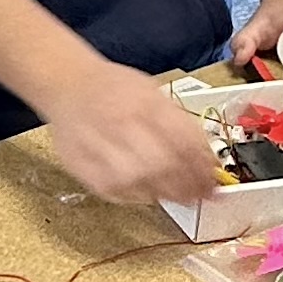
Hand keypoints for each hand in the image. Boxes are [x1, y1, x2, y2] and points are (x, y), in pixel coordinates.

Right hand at [41, 58, 223, 206]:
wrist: (67, 83)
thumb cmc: (114, 89)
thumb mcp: (152, 92)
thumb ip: (179, 123)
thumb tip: (208, 160)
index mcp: (143, 101)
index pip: (182, 140)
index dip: (202, 166)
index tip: (214, 180)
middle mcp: (120, 122)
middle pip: (163, 164)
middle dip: (188, 185)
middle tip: (202, 195)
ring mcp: (99, 145)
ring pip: (140, 181)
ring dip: (167, 194)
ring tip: (182, 198)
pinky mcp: (83, 166)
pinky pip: (117, 191)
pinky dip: (139, 197)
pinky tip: (152, 194)